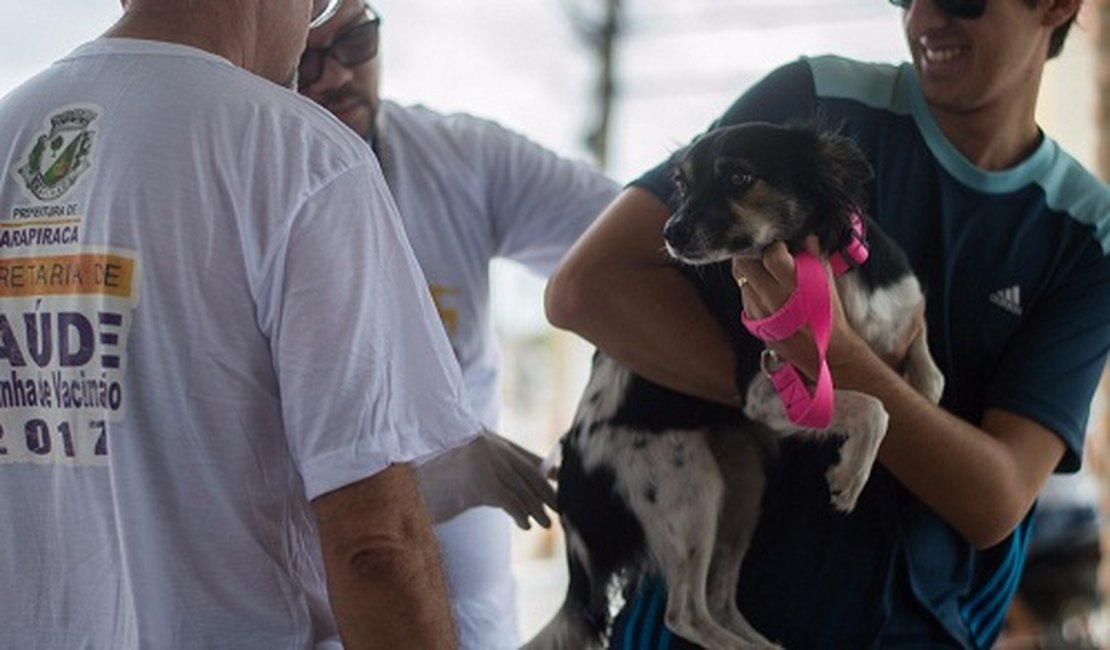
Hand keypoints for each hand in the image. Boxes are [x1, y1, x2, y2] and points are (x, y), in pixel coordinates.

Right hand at [415, 430, 555, 529]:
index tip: (562, 485)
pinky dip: (521, 514)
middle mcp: (492, 452)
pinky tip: (525, 524)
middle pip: (530, 475)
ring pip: (522, 489)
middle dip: (547, 494)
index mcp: (490, 443)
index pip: (529, 460)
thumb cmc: (434, 470)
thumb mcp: (465, 465)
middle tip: (560, 509)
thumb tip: (522, 483)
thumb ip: (493, 469)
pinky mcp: (480, 486)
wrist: (408, 472)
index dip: (547, 474)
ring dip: (537, 508)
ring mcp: (487, 467)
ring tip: (546, 522)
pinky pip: (509, 501)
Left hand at [732, 238, 852, 379]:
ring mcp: (758, 310)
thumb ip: (814, 256)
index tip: (781, 245)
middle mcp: (771, 297)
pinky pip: (744, 296)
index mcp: (792, 283)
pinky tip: (765, 290)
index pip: (769, 253)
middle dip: (751, 253)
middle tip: (762, 250)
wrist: (824, 350)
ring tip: (765, 271)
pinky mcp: (752, 320)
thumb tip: (805, 238)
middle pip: (743, 263)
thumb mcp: (827, 281)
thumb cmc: (828, 315)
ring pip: (740, 279)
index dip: (774, 245)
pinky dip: (750, 288)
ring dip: (749, 271)